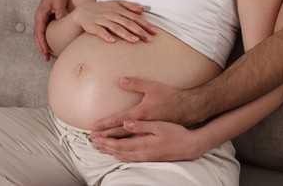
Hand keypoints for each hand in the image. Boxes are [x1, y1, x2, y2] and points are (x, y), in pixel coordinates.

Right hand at [34, 0, 68, 60]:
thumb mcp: (59, 0)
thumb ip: (60, 9)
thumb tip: (60, 18)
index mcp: (40, 15)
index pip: (39, 32)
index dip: (42, 43)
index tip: (45, 52)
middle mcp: (39, 18)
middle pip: (37, 36)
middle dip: (41, 48)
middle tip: (46, 59)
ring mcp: (43, 19)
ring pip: (40, 35)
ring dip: (43, 45)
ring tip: (48, 56)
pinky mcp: (48, 19)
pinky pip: (45, 32)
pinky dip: (47, 40)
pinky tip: (52, 46)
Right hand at [71, 1, 157, 42]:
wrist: (82, 10)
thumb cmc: (103, 8)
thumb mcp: (116, 4)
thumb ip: (129, 6)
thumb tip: (143, 9)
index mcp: (119, 9)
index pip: (135, 18)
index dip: (145, 24)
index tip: (155, 31)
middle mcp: (112, 14)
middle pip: (128, 23)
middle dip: (139, 31)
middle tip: (149, 39)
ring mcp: (102, 20)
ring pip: (116, 27)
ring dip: (126, 34)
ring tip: (135, 41)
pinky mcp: (93, 26)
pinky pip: (100, 31)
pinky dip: (106, 36)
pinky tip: (112, 41)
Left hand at [90, 120, 205, 161]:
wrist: (190, 145)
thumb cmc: (176, 132)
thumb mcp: (159, 125)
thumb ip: (141, 125)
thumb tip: (126, 123)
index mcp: (143, 143)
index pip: (118, 143)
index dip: (105, 141)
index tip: (95, 136)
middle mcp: (142, 153)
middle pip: (118, 151)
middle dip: (104, 146)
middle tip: (92, 142)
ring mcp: (145, 157)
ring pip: (123, 156)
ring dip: (110, 151)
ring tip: (100, 147)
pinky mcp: (149, 158)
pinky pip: (130, 158)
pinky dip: (120, 155)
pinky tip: (117, 153)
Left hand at [92, 77, 209, 137]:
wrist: (189, 109)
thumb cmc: (171, 96)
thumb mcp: (153, 87)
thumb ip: (136, 84)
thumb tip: (121, 80)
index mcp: (142, 113)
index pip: (119, 120)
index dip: (105, 124)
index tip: (94, 128)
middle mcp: (143, 125)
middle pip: (120, 134)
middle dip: (106, 137)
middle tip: (92, 140)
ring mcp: (149, 132)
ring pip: (127, 141)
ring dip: (113, 144)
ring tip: (101, 146)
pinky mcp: (153, 135)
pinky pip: (136, 144)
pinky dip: (125, 147)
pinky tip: (120, 149)